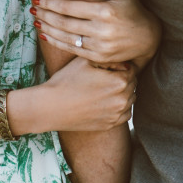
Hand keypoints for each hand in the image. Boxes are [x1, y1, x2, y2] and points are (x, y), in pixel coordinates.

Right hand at [17, 57, 135, 132]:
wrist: (50, 107)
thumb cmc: (66, 81)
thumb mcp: (86, 61)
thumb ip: (108, 58)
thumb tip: (123, 61)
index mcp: (120, 81)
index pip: (131, 68)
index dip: (119, 66)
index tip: (107, 67)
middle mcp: (123, 99)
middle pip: (132, 83)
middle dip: (122, 78)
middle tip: (103, 78)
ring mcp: (118, 114)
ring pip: (130, 98)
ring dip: (122, 93)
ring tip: (103, 90)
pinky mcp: (111, 124)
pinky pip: (126, 113)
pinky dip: (120, 107)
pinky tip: (105, 102)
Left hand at [31, 0, 160, 66]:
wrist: (148, 39)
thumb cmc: (134, 10)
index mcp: (105, 12)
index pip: (70, 7)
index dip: (51, 3)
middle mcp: (101, 30)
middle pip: (63, 22)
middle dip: (45, 14)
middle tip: (32, 9)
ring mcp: (99, 46)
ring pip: (65, 37)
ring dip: (47, 28)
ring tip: (36, 20)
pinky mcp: (98, 58)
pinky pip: (72, 49)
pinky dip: (56, 42)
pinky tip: (46, 34)